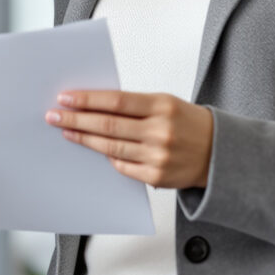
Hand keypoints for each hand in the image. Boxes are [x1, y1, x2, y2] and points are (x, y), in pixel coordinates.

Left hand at [47, 91, 214, 188]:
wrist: (220, 153)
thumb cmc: (188, 123)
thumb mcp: (165, 104)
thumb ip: (134, 105)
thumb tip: (94, 105)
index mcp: (162, 106)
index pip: (116, 101)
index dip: (87, 99)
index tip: (65, 97)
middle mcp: (160, 131)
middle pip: (108, 125)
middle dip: (76, 120)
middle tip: (54, 115)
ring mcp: (158, 156)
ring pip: (110, 148)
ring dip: (84, 139)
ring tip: (66, 131)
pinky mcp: (156, 177)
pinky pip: (122, 167)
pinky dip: (108, 157)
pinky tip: (94, 149)